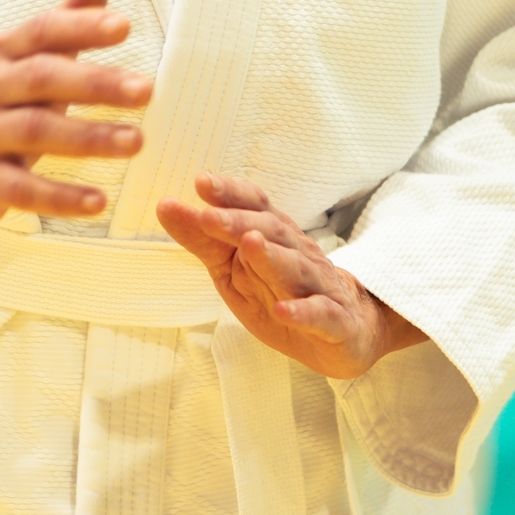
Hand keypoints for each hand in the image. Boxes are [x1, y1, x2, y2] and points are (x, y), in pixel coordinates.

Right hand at [0, 0, 151, 302]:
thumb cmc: (5, 103)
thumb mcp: (31, 60)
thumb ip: (68, 19)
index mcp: (2, 53)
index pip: (42, 31)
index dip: (81, 26)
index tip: (125, 26)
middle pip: (43, 79)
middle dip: (96, 84)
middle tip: (146, 90)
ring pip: (36, 132)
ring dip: (89, 138)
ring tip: (136, 142)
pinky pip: (23, 189)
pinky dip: (61, 197)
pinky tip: (98, 202)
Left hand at [156, 174, 424, 381]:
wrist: (349, 332)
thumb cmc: (282, 292)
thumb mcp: (235, 268)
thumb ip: (203, 239)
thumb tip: (165, 205)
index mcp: (275, 237)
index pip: (255, 206)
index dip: (231, 193)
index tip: (201, 182)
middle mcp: (299, 254)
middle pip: (271, 232)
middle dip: (239, 222)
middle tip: (208, 215)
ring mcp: (320, 287)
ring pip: (296, 268)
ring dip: (272, 256)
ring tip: (250, 244)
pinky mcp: (335, 323)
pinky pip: (320, 315)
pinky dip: (303, 312)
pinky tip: (284, 311)